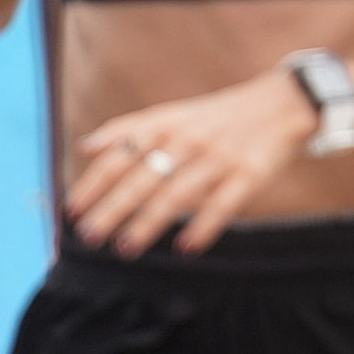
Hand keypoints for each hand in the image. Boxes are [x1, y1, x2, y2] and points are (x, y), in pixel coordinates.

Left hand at [67, 73, 314, 256]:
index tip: (72, 210)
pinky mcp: (250, 174)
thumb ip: (128, 130)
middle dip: (112, 208)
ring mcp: (219, 158)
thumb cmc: (216, 117)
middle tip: (88, 237)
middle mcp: (188, 140)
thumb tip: (84, 147)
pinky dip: (204, 227)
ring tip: (124, 248)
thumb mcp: (172, 114)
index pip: (120, 156)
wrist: (281, 105)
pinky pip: (223, 204)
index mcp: (165, 125)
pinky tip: (185, 249)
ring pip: (177, 194)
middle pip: (143, 178)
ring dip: (148, 222)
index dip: (94, 183)